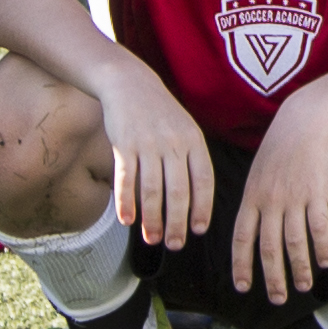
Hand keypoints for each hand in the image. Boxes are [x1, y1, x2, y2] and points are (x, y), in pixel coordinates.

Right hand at [96, 66, 220, 249]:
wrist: (129, 84)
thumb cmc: (159, 114)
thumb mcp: (184, 129)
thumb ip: (190, 160)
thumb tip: (194, 201)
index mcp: (193, 141)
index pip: (203, 180)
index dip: (202, 207)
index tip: (199, 230)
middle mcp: (173, 143)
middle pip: (178, 191)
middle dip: (177, 222)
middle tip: (175, 244)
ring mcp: (148, 144)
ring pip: (152, 190)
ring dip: (152, 219)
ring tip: (151, 240)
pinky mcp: (124, 144)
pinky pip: (126, 179)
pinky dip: (126, 202)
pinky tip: (127, 221)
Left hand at [224, 99, 327, 301]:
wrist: (305, 119)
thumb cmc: (283, 144)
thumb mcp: (259, 171)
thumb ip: (256, 199)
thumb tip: (255, 224)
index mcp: (251, 197)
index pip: (241, 238)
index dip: (242, 265)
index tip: (244, 287)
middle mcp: (268, 201)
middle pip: (268, 248)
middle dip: (272, 277)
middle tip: (277, 299)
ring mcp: (292, 198)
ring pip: (294, 243)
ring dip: (299, 269)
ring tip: (304, 287)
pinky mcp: (315, 192)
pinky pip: (318, 227)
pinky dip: (321, 247)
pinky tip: (326, 261)